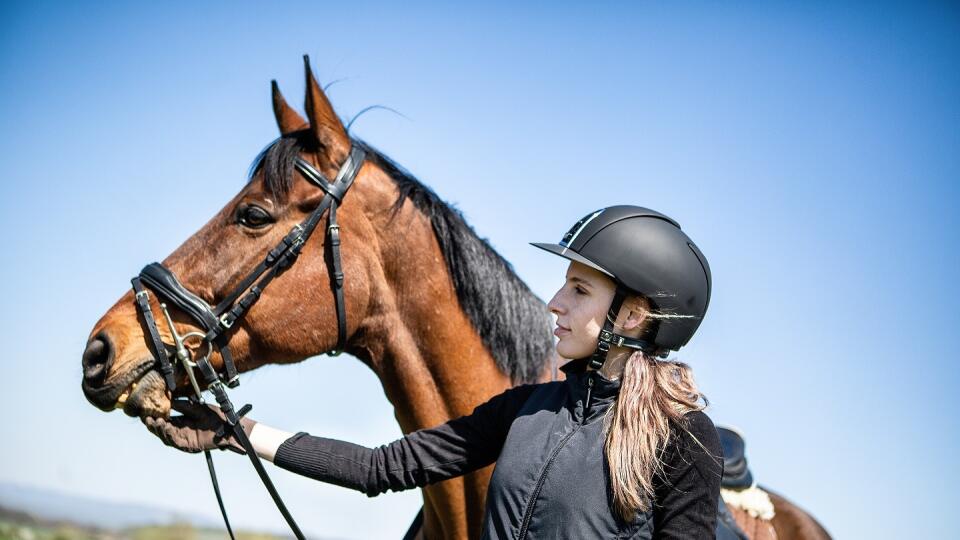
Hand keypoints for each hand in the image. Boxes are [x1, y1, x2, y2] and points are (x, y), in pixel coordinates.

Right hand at [142, 400, 256, 454]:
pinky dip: (169, 434)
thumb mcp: (195, 407)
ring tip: (154, 421)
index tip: (147, 411)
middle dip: (153, 424)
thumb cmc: (215, 416)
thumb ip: (182, 405)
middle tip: (146, 418)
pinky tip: (166, 427)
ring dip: (159, 429)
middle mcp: (180, 432)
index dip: (155, 417)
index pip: (164, 421)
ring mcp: (184, 440)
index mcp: (181, 423)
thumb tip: (167, 400)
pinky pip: (176, 441)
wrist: (229, 425)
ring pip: (166, 437)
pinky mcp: (189, 446)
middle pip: (162, 430)